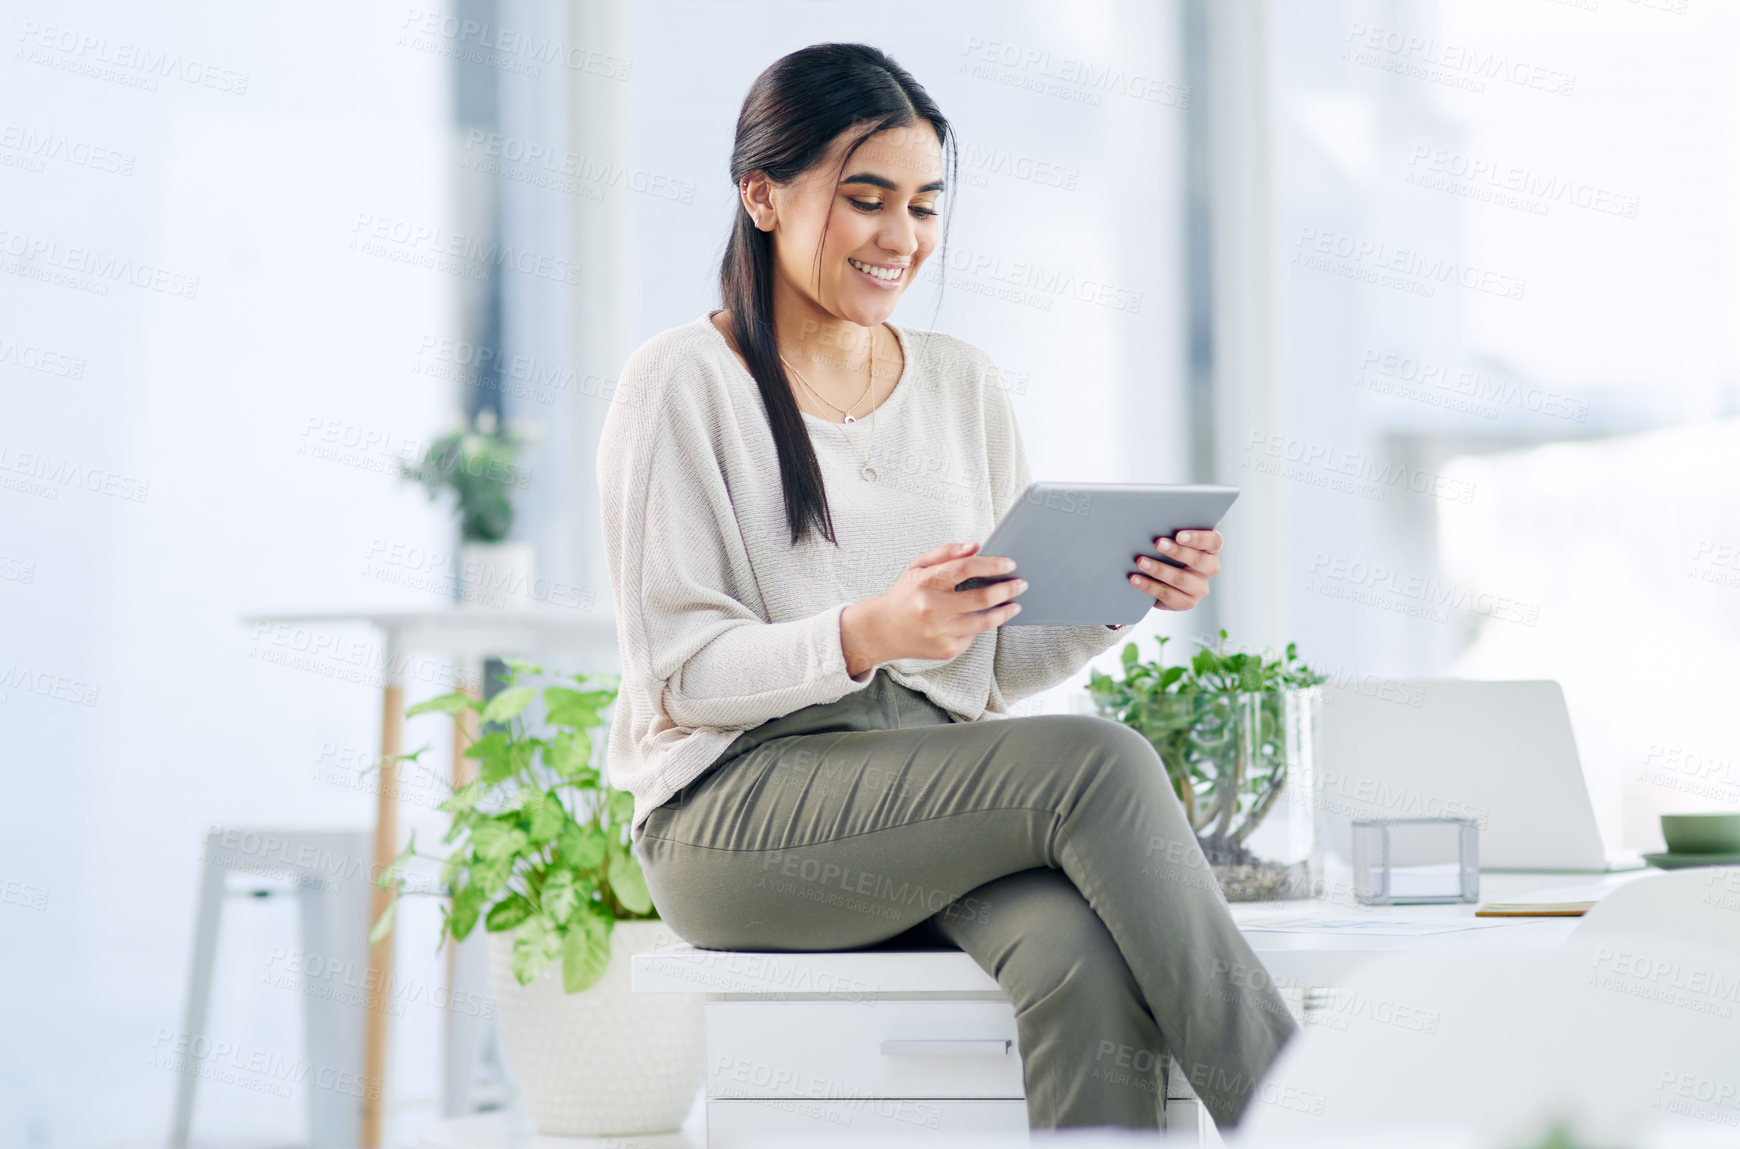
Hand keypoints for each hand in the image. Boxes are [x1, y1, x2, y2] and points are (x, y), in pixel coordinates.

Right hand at [842, 542, 1024, 669]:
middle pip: (981, 599)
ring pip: (984, 623)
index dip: (991, 565)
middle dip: (1006, 590)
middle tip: (1021, 584)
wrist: (883, 631)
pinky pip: (973, 636)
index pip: (965, 569)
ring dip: (1004, 612)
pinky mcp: (946, 650)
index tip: (1009, 564)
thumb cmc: (905, 595)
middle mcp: (933, 609)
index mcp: (926, 583)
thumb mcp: (918, 567)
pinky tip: (978, 620)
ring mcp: (940, 632)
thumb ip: (946, 553)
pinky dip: (978, 627)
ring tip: (1014, 604)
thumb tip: (976, 547)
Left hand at [1129, 529, 1221, 612]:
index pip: (1213, 542)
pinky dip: (1149, 586)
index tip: (1179, 535)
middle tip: (1157, 543)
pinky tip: (1135, 579)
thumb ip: (1172, 528)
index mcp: (1211, 548)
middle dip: (1177, 552)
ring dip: (1159, 569)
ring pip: (1182, 579)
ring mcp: (1199, 587)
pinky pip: (1168, 595)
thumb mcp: (1172, 537)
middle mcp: (1210, 568)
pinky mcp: (1186, 602)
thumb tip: (1156, 519)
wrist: (1159, 575)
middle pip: (1199, 561)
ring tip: (1140, 561)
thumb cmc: (1167, 548)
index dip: (1198, 538)